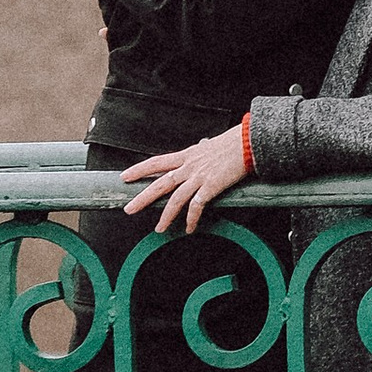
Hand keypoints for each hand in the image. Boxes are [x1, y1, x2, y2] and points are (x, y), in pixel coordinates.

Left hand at [120, 124, 250, 232]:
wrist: (246, 142)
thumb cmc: (232, 143)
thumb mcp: (209, 146)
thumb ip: (200, 151)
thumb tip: (200, 148)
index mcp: (186, 156)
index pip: (156, 162)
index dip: (139, 169)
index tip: (125, 176)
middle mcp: (189, 166)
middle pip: (160, 183)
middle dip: (143, 197)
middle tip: (129, 209)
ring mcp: (199, 177)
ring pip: (176, 199)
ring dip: (166, 215)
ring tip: (159, 228)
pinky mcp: (211, 186)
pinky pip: (197, 206)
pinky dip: (191, 219)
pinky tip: (189, 228)